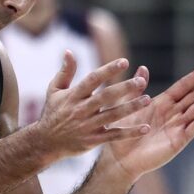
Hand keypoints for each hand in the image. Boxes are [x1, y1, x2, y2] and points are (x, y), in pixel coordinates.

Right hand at [34, 52, 151, 159]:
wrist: (45, 143)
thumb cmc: (52, 113)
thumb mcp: (54, 90)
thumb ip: (65, 71)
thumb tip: (69, 51)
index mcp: (73, 95)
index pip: (93, 79)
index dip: (108, 70)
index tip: (124, 61)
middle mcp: (81, 110)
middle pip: (106, 97)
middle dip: (124, 88)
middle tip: (141, 81)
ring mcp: (87, 126)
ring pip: (113, 116)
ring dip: (131, 108)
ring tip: (147, 100)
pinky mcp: (92, 141)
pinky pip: (114, 136)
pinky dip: (130, 133)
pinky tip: (145, 127)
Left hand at [103, 64, 193, 181]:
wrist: (119, 159)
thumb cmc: (121, 134)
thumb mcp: (128, 107)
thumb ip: (137, 89)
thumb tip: (143, 67)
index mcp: (160, 104)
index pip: (182, 88)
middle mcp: (171, 115)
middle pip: (193, 97)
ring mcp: (177, 127)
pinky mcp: (179, 141)